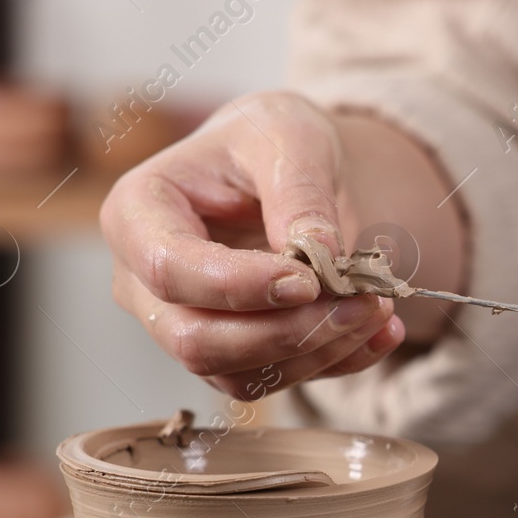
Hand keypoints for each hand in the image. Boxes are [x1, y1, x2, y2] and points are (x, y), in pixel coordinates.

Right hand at [100, 90, 402, 399]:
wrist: (286, 168)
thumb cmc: (269, 141)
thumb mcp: (290, 136)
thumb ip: (300, 192)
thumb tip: (321, 256)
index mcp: (138, 211)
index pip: (169, 269)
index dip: (238, 286)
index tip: (309, 281)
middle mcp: (144, 281)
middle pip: (197, 340)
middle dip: (288, 331)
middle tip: (365, 301)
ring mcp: (179, 325)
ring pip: (237, 374)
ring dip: (318, 352)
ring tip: (379, 309)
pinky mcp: (225, 355)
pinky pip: (272, 380)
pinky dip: (333, 363)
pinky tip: (378, 333)